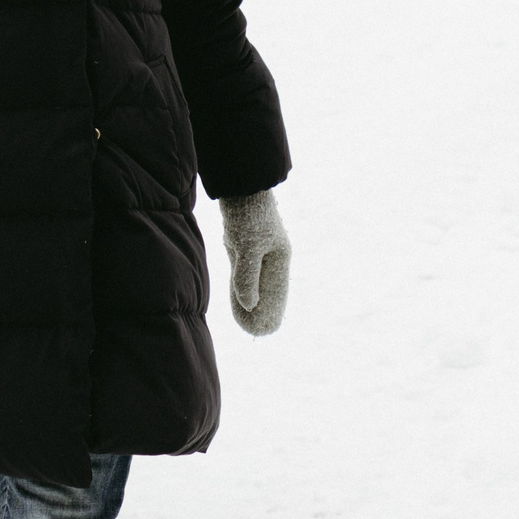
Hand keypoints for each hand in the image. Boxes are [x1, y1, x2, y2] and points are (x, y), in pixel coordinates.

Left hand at [219, 190, 289, 335]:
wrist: (238, 186)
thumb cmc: (247, 215)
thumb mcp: (247, 247)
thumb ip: (247, 276)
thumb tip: (249, 304)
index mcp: (281, 257)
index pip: (278, 292)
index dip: (272, 311)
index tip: (266, 330)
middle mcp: (272, 255)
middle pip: (268, 288)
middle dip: (261, 310)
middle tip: (255, 331)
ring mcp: (258, 249)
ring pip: (254, 280)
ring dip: (249, 299)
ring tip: (245, 321)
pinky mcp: (244, 243)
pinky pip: (243, 270)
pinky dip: (241, 285)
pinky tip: (237, 298)